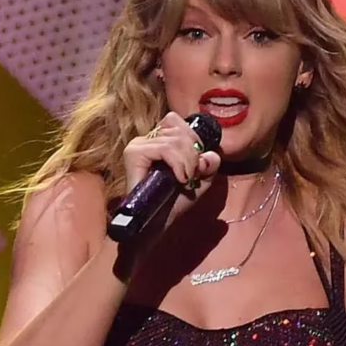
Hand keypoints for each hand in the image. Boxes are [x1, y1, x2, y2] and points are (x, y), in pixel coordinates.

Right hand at [121, 112, 220, 229]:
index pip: (176, 120)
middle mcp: (146, 139)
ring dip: (187, 162)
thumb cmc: (175, 202)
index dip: (192, 137)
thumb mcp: (201, 181)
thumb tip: (210, 155)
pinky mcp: (134, 154)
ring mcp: (138, 145)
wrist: (158, 224)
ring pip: (174, 138)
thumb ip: (209, 164)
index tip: (196, 162)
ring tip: (185, 180)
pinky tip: (179, 178)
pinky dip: (178, 163)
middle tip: (191, 175)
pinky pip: (165, 148)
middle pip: (178, 127)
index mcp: (159, 140)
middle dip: (193, 153)